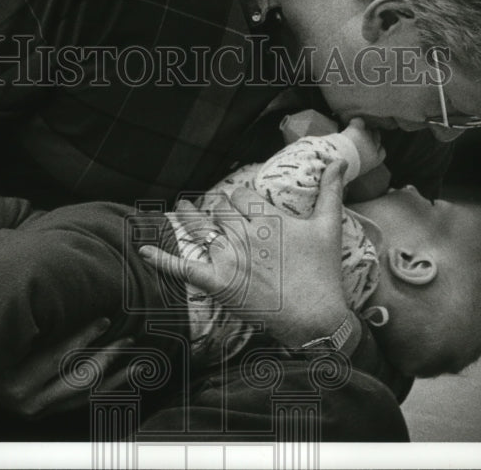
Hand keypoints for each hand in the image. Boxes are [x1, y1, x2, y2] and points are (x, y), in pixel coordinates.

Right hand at [0, 318, 131, 418]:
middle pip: (80, 379)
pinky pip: (83, 402)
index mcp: (17, 381)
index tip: (105, 320)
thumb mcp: (0, 336)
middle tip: (128, 338)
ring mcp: (39, 411)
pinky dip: (106, 389)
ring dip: (116, 378)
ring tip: (139, 362)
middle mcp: (30, 401)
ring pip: (87, 396)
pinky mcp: (46, 414)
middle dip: (108, 358)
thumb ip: (29, 324)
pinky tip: (123, 378)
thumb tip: (60, 295)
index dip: (84, 337)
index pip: (59, 357)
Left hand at [140, 160, 351, 347]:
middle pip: (220, 209)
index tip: (240, 202)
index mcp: (269, 218)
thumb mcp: (329, 227)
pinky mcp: (218, 283)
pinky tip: (143, 249)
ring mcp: (229, 258)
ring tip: (180, 208)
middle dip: (216, 207)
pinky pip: (183, 267)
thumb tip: (338, 162)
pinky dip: (161, 259)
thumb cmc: (324, 274)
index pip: (241, 195)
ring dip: (188, 216)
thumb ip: (331, 191)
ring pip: (199, 228)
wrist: (316, 318)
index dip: (239, 198)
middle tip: (211, 208)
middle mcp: (245, 234)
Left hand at [341, 118, 385, 173]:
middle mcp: (373, 147)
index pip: (382, 151)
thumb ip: (364, 162)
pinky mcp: (357, 129)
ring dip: (361, 130)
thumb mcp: (359, 170)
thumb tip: (361, 159)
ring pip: (368, 129)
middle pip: (376, 137)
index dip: (376, 147)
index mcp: (375, 159)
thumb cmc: (345, 169)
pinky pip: (359, 121)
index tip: (370, 147)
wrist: (337, 162)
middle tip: (359, 137)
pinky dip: (354, 122)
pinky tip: (349, 126)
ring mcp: (366, 137)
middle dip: (369, 136)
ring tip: (351, 134)